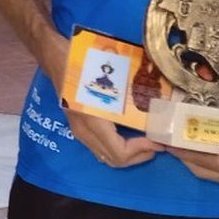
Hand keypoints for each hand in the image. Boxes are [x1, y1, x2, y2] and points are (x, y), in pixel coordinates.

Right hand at [42, 31, 160, 168]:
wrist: (57, 59)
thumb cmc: (85, 64)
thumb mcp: (113, 76)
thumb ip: (134, 91)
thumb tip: (162, 102)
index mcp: (92, 120)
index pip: (119, 151)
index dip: (142, 150)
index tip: (157, 140)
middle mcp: (84, 131)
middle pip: (114, 160)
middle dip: (139, 156)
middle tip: (157, 144)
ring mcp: (79, 131)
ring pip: (106, 157)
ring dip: (129, 155)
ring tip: (146, 142)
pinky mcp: (79, 128)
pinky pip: (100, 148)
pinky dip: (118, 148)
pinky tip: (129, 134)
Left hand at [170, 96, 218, 188]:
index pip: (205, 164)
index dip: (184, 153)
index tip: (165, 140)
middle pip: (204, 169)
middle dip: (184, 155)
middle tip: (167, 137)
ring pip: (210, 169)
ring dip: (193, 155)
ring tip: (178, 138)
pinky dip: (206, 155)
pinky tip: (200, 140)